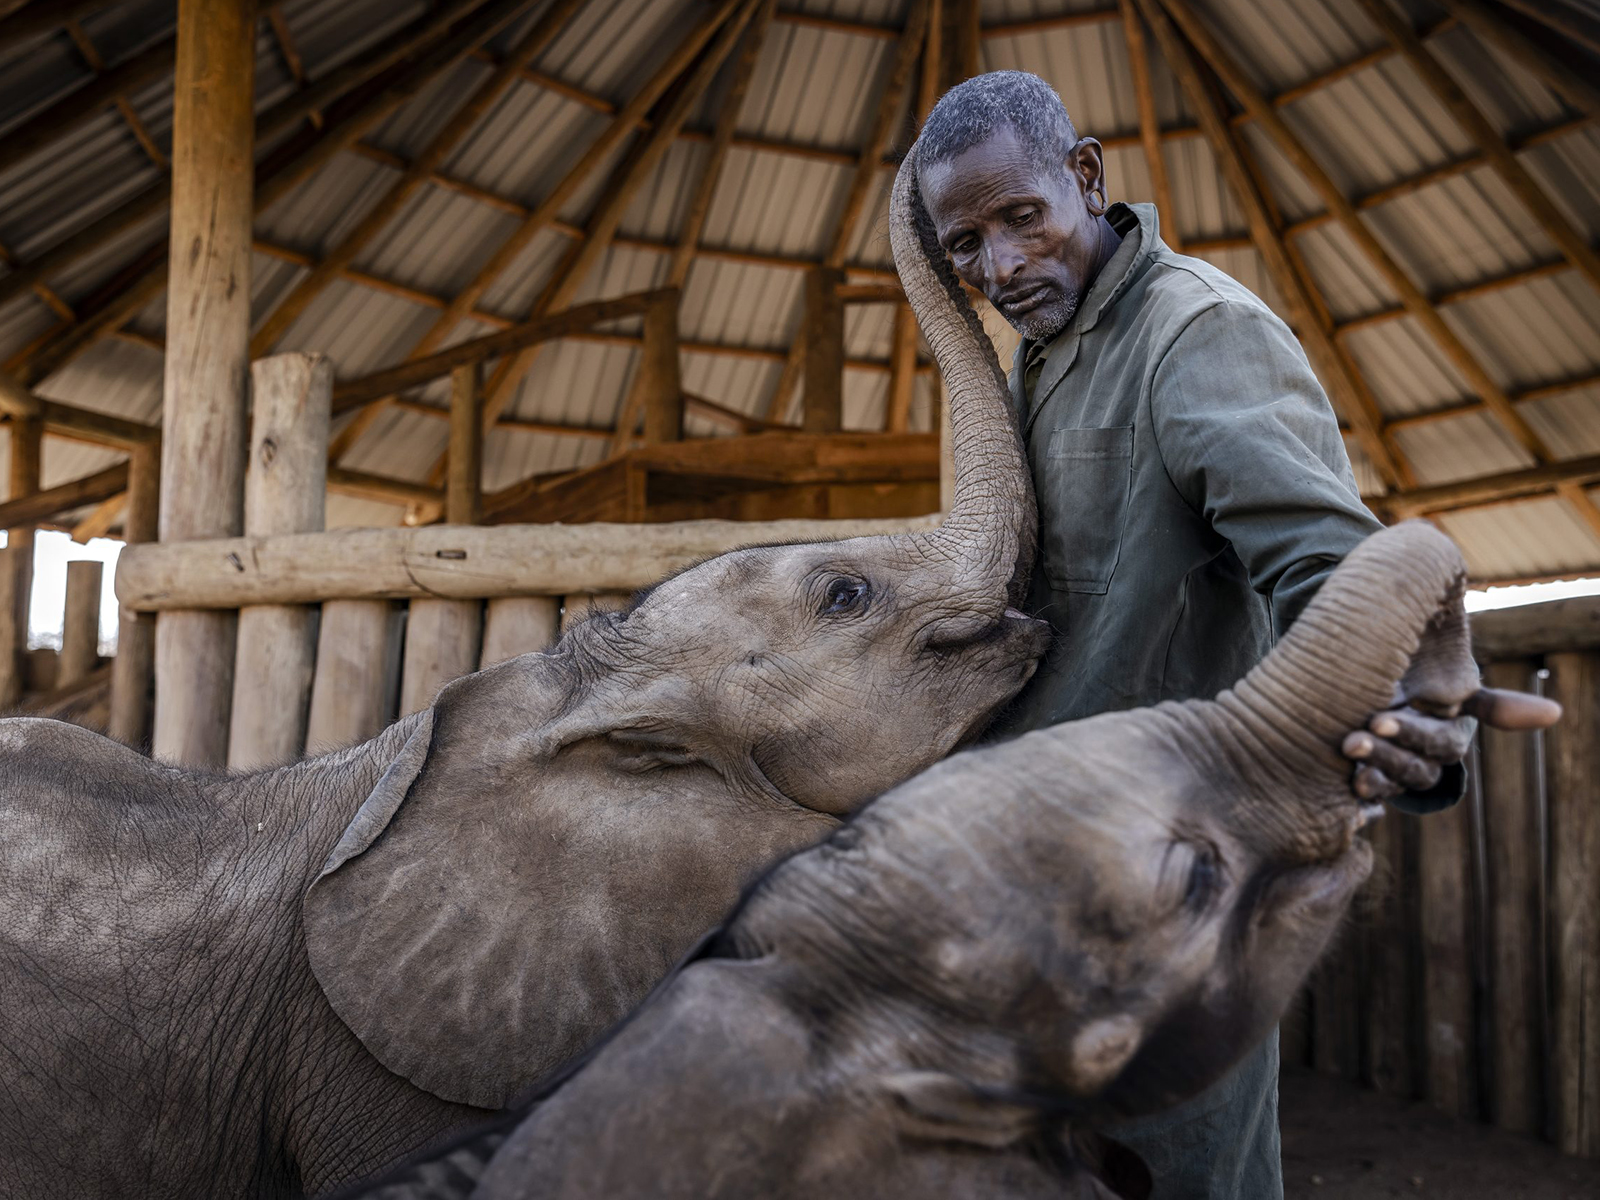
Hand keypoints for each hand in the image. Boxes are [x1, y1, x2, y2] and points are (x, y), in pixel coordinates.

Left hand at [1341, 687, 1561, 801]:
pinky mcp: (1366, 773)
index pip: (1438, 745)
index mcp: (1448, 735)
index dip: (1411, 736)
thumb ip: (1493, 698)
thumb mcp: (1454, 679)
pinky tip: (1339, 787)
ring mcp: (1394, 768)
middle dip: (1384, 756)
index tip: (1378, 721)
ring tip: (1344, 754)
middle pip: (1412, 769)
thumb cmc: (1424, 672)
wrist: (1384, 671)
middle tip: (1352, 740)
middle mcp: (1424, 758)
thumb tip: (1555, 715)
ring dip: (1370, 774)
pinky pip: (1367, 796)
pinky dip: (1356, 796)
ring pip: (1390, 782)